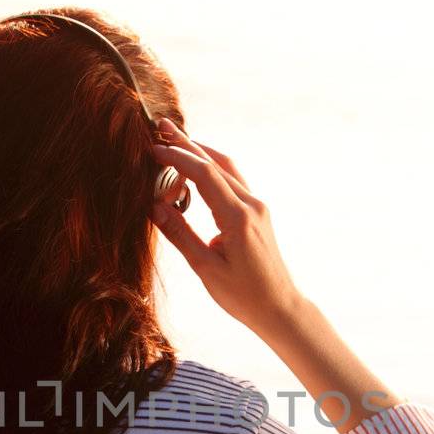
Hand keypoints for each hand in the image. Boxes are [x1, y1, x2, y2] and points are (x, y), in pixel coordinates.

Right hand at [150, 118, 302, 340]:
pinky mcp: (257, 214)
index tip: (153, 148)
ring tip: (176, 140)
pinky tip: (195, 169)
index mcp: (238, 218)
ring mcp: (257, 208)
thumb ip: (180, 234)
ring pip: (227, 169)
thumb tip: (154, 206)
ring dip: (201, 153)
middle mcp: (251, 206)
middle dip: (188, 144)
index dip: (178, 157)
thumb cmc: (244, 296)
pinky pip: (232, 182)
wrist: (279, 308)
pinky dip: (211, 170)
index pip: (205, 174)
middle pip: (217, 163)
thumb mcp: (205, 269)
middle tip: (162, 126)